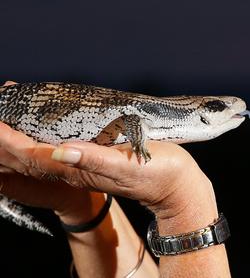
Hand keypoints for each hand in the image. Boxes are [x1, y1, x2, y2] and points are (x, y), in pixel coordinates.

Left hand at [0, 121, 214, 222]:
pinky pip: (54, 152)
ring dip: (17, 138)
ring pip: (38, 154)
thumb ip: (94, 159)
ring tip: (5, 115)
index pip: (34, 155)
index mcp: (81, 170)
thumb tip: (59, 151)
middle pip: (29, 156)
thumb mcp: (128, 165)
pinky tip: (35, 129)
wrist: (178, 188)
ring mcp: (84, 167)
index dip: (9, 139)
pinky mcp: (93, 162)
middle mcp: (77, 170)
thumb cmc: (160, 174)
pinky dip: (37, 139)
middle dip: (5, 137)